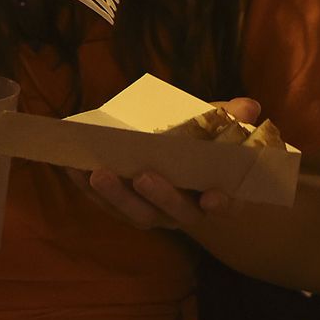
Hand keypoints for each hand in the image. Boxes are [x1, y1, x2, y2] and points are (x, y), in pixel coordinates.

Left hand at [71, 97, 260, 229]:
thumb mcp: (222, 129)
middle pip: (174, 212)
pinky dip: (87, 189)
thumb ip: (233, 119)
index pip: (226, 206)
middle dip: (158, 196)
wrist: (181, 165)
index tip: (214, 198)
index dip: (222, 204)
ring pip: (136, 213)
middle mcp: (187, 211)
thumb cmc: (205, 146)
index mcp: (219, 194)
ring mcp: (155, 213)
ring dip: (115, 196)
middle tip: (142, 176)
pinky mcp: (125, 208)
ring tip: (96, 173)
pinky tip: (71, 168)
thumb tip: (247, 106)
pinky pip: (106, 203)